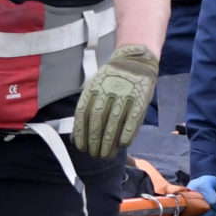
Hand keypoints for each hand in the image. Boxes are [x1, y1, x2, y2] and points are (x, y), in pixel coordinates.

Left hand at [73, 43, 159, 159]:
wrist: (135, 61)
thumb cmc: (112, 81)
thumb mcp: (95, 89)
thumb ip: (86, 110)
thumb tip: (75, 137)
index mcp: (93, 88)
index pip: (83, 113)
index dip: (81, 132)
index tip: (81, 147)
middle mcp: (107, 90)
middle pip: (97, 119)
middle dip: (94, 140)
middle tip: (95, 155)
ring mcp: (124, 93)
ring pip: (114, 121)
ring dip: (109, 141)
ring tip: (106, 155)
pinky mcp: (140, 97)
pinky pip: (133, 118)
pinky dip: (127, 132)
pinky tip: (123, 144)